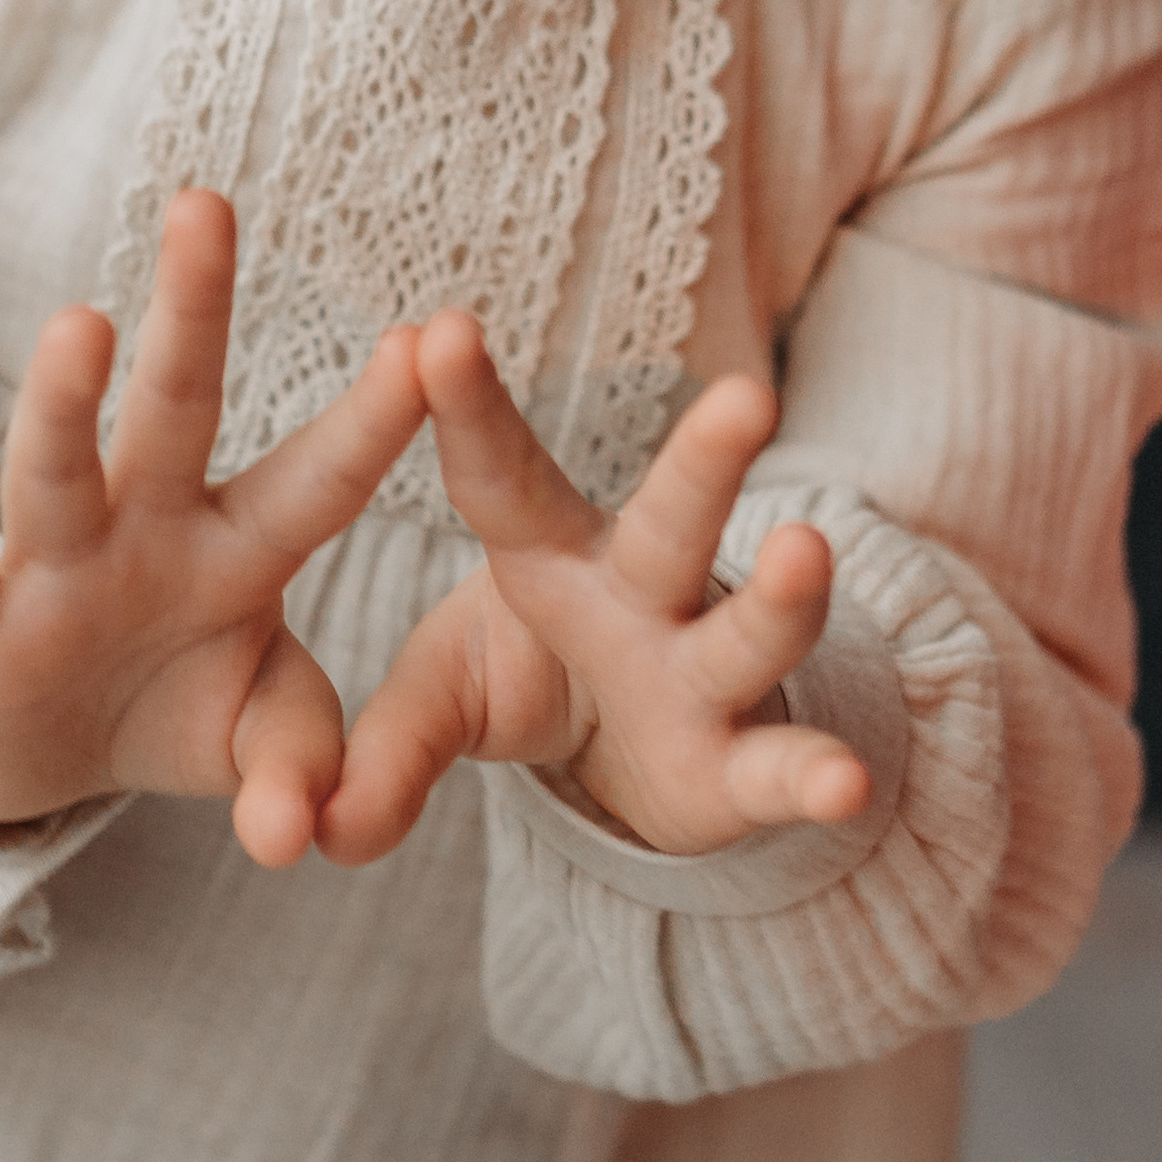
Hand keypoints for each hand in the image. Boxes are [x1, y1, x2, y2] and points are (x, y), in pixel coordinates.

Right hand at [0, 188, 423, 868]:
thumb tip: (297, 836)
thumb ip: (297, 766)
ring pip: (58, 471)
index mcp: (239, 549)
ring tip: (81, 322)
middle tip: (207, 204)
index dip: (377, 417)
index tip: (437, 334)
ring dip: (66, 405)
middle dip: (194, 311)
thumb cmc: (175, 708)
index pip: (320, 476)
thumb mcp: (258, 738)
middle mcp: (147, 531)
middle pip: (176, 407)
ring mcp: (55, 569)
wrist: (48, 756)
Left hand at [318, 312, 868, 865]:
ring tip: (807, 550)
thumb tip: (314, 830)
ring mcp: (703, 671)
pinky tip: (847, 783)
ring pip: (750, 628)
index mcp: (548, 553)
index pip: (503, 473)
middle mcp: (643, 592)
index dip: (470, 406)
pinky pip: (780, 767)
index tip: (438, 331)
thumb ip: (385, 747)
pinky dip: (815, 777)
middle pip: (676, 517)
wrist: (632, 748)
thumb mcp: (442, 697)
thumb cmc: (528, 674)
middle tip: (744, 397)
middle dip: (709, 459)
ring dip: (780, 598)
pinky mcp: (739, 764)